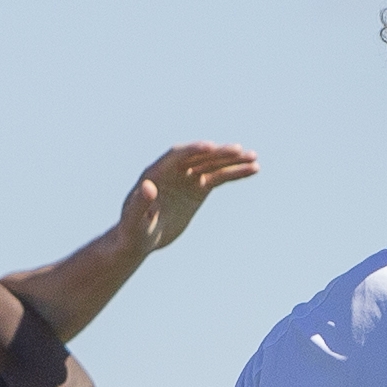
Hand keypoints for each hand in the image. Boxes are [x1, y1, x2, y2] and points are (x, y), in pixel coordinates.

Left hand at [119, 142, 259, 254]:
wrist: (140, 240)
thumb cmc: (132, 232)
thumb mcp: (134, 221)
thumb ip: (139, 203)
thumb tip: (147, 186)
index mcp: (155, 173)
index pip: (176, 156)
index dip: (193, 150)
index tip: (211, 147)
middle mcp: (172, 171)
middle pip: (198, 157)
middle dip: (218, 154)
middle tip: (239, 151)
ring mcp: (187, 178)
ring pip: (212, 165)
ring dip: (233, 162)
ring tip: (254, 159)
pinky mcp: (197, 189)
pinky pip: (219, 177)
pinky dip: (234, 174)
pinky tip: (253, 169)